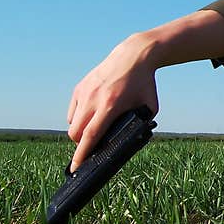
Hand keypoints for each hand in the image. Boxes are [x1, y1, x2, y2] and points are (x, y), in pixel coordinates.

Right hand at [66, 33, 159, 170]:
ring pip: (72, 123)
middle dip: (81, 146)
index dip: (82, 154)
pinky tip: (89, 119)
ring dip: (79, 133)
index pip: (91, 136)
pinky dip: (78, 119)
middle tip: (91, 148)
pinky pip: (73, 111)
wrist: (134, 56)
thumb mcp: (150, 107)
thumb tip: (133, 142)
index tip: (75, 168)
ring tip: (93, 132)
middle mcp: (93, 99)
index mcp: (111, 106)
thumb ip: (142, 124)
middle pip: (76, 133)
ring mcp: (84, 92)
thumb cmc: (145, 84)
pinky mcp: (80, 87)